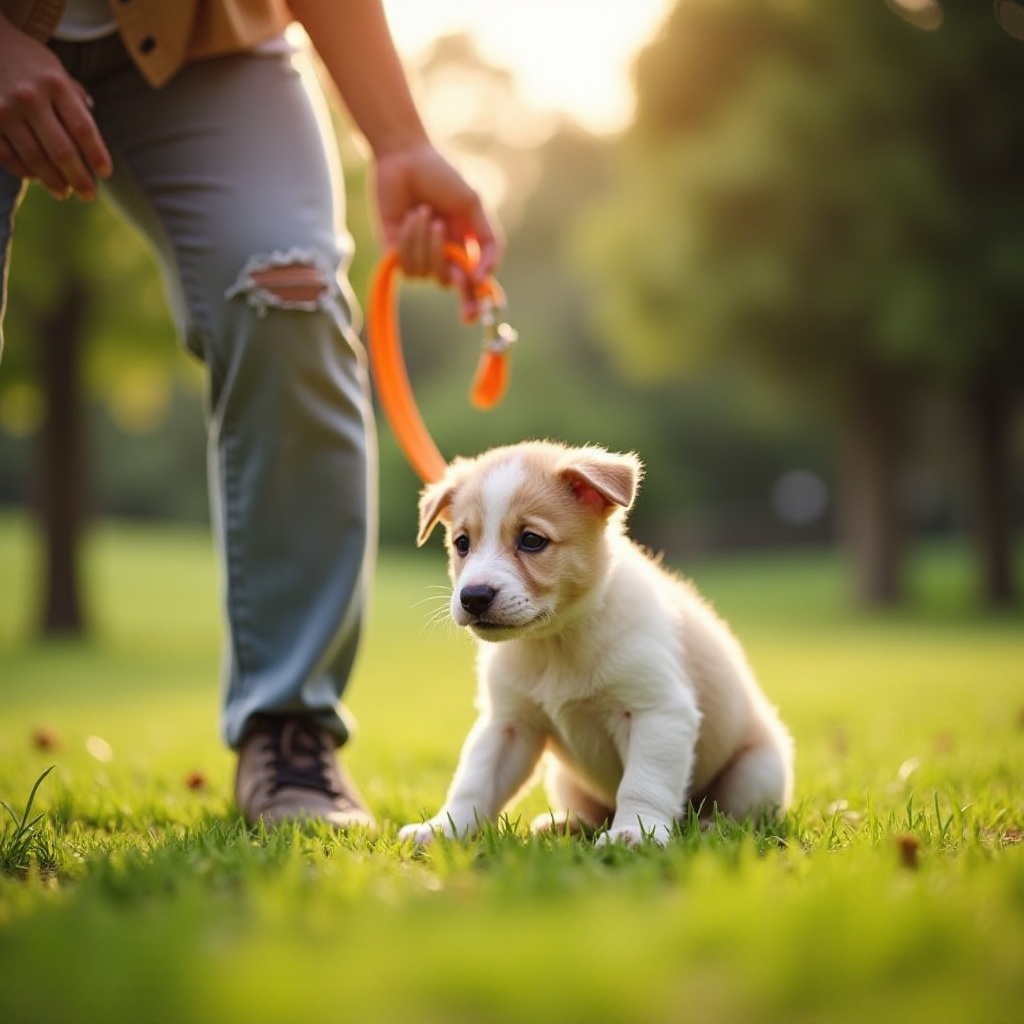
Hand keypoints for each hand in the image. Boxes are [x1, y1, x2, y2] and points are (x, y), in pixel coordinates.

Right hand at [0, 15, 111, 198]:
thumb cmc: (29, 63)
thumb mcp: (57, 71)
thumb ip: (75, 104)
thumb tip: (92, 142)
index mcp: (55, 84)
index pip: (83, 128)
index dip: (97, 155)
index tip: (105, 174)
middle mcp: (30, 97)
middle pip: (62, 150)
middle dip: (79, 178)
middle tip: (89, 194)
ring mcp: (4, 109)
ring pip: (35, 158)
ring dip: (53, 181)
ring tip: (64, 192)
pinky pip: (8, 156)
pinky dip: (24, 171)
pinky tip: (36, 178)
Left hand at [374, 141, 501, 321]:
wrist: (404, 157)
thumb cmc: (442, 176)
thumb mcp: (473, 205)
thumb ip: (487, 241)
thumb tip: (483, 277)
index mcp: (465, 246)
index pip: (471, 284)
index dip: (473, 302)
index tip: (471, 316)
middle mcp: (443, 254)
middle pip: (448, 283)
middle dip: (443, 260)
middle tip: (439, 229)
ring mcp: (418, 254)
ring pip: (425, 272)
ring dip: (424, 240)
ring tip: (423, 212)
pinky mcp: (394, 251)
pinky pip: (406, 264)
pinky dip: (409, 240)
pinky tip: (409, 218)